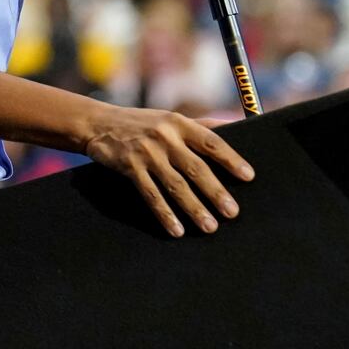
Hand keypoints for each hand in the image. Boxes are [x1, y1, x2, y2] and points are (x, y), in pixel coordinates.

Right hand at [80, 107, 253, 237]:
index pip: (212, 142)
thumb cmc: (143, 122)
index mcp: (180, 123)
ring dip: (194, 208)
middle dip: (216, 191)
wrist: (99, 123)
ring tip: (210, 226)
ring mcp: (147, 153)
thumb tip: (237, 124)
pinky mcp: (130, 168)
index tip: (249, 176)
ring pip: (175, 185)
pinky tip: (177, 229)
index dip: (231, 159)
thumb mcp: (171, 118)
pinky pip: (151, 195)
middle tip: (232, 212)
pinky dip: (165, 214)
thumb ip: (201, 125)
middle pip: (196, 167)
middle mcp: (166, 137)